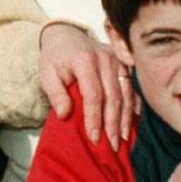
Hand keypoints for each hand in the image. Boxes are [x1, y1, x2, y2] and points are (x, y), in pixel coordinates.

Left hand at [38, 23, 133, 146]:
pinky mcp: (124, 63)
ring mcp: (117, 59)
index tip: (94, 137)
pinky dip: (133, 105)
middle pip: (113, 96)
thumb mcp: (47, 74)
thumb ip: (55, 94)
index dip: (94, 118)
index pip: (93, 94)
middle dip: (113, 124)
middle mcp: (105, 58)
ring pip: (126, 93)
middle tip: (113, 146)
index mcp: (84, 60)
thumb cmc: (56, 58)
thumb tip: (65, 114)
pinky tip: (133, 121)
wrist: (66, 36)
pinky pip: (131, 87)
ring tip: (123, 138)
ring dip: (125, 118)